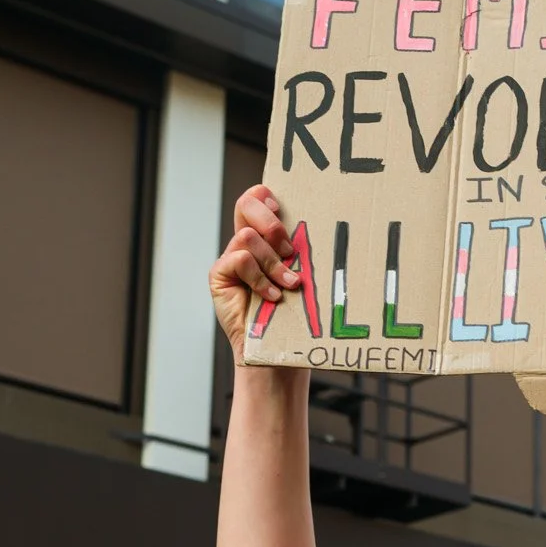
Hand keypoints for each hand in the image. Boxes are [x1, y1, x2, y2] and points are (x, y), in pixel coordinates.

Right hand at [210, 184, 298, 356]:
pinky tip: (271, 296)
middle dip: (271, 222)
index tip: (283, 209)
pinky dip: (259, 278)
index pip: (257, 198)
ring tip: (287, 284)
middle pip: (246, 204)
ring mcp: (230, 258)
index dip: (265, 196)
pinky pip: (239, 259)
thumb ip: (300, 252)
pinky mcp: (219, 275)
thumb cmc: (294, 314)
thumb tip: (326, 227)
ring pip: (248, 237)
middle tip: (288, 250)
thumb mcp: (301, 274)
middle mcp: (244, 243)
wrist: (275, 350)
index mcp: (264, 237)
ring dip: (272, 262)